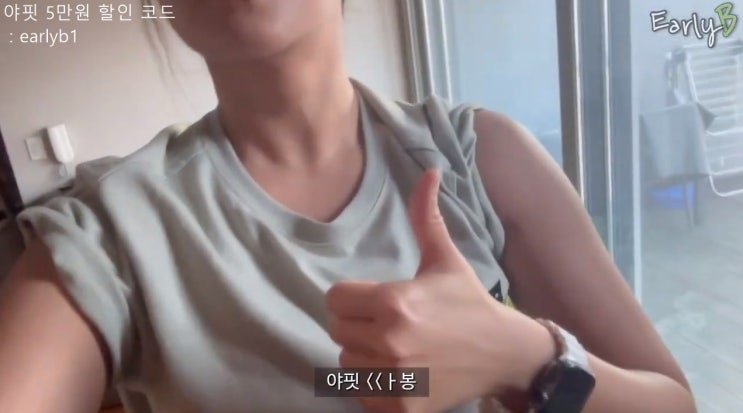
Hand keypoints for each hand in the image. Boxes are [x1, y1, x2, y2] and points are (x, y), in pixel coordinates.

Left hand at [325, 170, 554, 412]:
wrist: (503, 353)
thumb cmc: (468, 302)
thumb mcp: (445, 259)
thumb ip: (426, 217)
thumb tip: (429, 170)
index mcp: (393, 302)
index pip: (335, 299)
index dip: (353, 297)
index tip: (376, 300)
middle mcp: (390, 342)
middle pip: (338, 331)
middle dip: (358, 325)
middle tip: (389, 323)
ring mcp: (395, 380)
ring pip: (347, 363)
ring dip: (365, 356)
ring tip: (396, 348)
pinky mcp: (401, 407)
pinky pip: (362, 394)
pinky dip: (375, 386)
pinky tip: (402, 372)